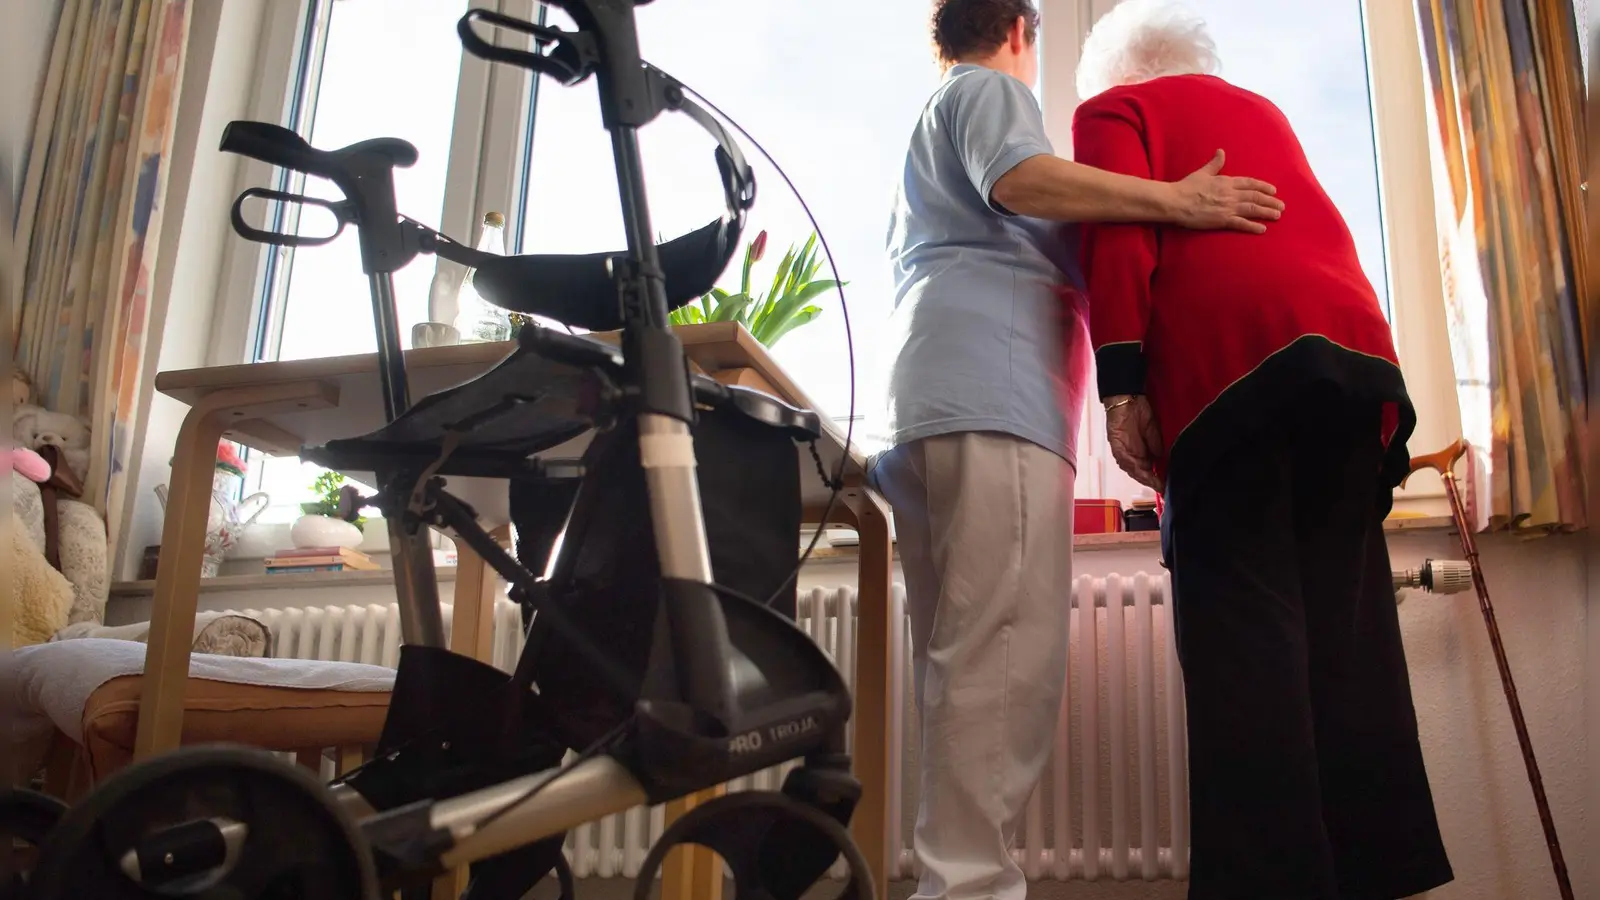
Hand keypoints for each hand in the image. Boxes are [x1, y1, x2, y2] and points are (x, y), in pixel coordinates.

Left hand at [1105, 395, 1164, 491]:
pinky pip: (1121, 456)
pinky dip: (1130, 463)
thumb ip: (1156, 446)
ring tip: (1152, 481)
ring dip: (1141, 475)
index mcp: (1140, 452)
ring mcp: (1121, 449)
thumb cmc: (1139, 412)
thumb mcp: (1153, 431)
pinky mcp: (1115, 443)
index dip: (1155, 478)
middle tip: (1160, 486)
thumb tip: (1162, 459)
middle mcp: (1130, 454)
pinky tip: (1138, 468)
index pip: (1147, 470)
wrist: (1127, 397)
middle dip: (1149, 480)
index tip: (1164, 485)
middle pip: (1138, 472)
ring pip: (1130, 467)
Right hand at [1167, 149, 1283, 233]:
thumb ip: (1214, 163)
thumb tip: (1221, 151)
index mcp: (1226, 181)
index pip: (1250, 183)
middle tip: (1281, 205)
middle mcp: (1230, 194)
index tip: (1273, 190)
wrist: (1175, 201)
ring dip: (1266, 212)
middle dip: (1270, 201)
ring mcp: (1227, 207)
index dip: (1263, 187)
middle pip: (1255, 196)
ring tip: (1277, 215)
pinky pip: (1241, 223)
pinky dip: (1253, 226)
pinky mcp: (1222, 220)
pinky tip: (1262, 229)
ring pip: (1252, 209)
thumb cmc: (1186, 187)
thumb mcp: (1202, 172)